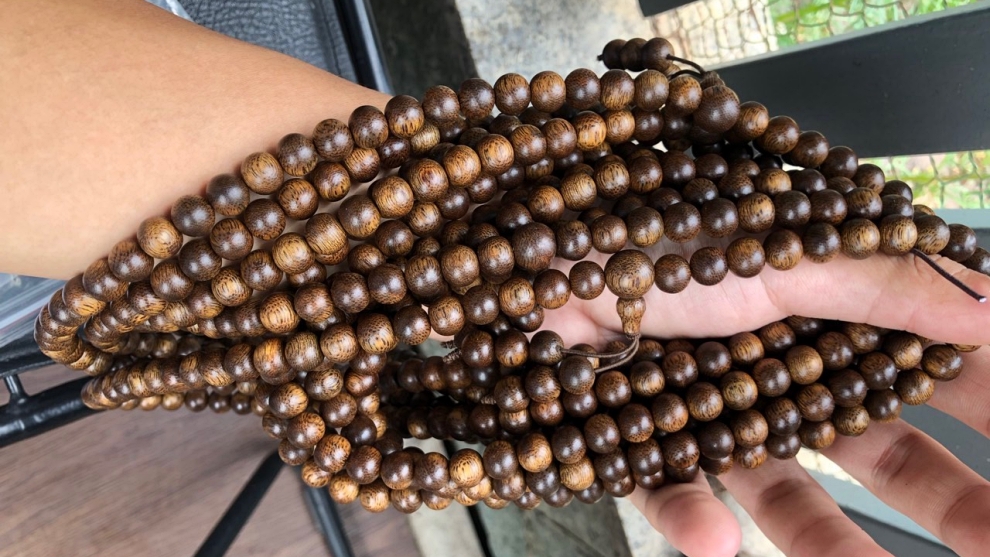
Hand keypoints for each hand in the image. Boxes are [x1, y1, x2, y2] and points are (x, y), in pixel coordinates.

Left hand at [541, 244, 989, 556]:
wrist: (519, 242)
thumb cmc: (643, 224)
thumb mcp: (775, 242)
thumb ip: (878, 279)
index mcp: (819, 303)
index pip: (927, 359)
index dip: (982, 393)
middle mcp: (774, 359)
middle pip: (873, 440)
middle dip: (943, 489)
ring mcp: (711, 404)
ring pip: (785, 486)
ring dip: (827, 538)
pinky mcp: (642, 438)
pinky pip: (677, 491)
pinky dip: (694, 519)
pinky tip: (718, 542)